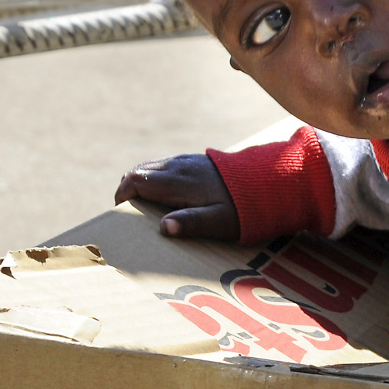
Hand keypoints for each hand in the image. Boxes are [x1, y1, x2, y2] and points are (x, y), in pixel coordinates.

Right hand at [114, 154, 237, 238]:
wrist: (267, 182)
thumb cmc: (242, 208)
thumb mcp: (219, 221)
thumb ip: (191, 223)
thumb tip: (163, 227)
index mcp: (179, 181)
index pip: (136, 179)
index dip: (122, 194)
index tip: (121, 212)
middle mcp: (179, 166)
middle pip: (139, 170)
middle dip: (128, 189)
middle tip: (130, 211)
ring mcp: (187, 161)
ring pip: (151, 166)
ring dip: (142, 183)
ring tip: (145, 206)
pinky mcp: (195, 161)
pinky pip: (165, 166)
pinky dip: (156, 178)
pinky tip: (166, 196)